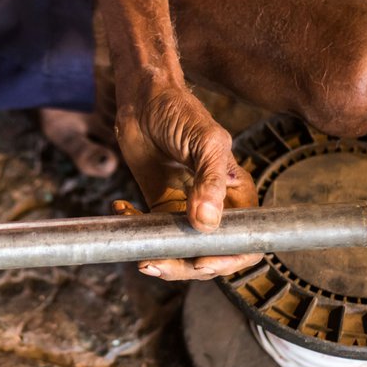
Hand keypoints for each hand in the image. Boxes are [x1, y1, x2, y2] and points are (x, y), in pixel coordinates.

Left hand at [115, 85, 261, 279]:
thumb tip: (207, 225)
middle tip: (155, 264)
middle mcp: (215, 206)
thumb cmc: (179, 112)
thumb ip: (209, 182)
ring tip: (141, 256)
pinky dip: (139, 234)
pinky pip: (155, 234)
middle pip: (211, 254)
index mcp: (237, 192)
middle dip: (185, 266)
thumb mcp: (203, 141)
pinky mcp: (160, 206)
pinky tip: (122, 209)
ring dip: (161, 258)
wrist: (142, 100)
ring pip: (181, 251)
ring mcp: (187, 208)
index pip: (245, 240)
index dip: (228, 259)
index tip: (201, 261)